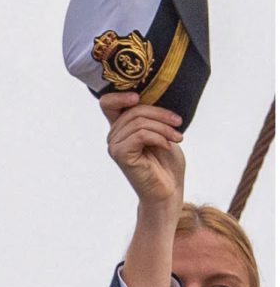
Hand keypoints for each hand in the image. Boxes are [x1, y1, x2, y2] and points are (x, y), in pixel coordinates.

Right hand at [101, 92, 184, 207]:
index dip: (119, 96)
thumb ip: (150, 117)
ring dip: (164, 128)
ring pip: (139, 122)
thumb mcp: (160, 132)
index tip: (137, 97)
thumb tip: (151, 98)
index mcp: (121, 128)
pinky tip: (168, 146)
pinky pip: (141, 135)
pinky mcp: (121, 155)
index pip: (108, 104)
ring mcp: (115, 147)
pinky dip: (159, 137)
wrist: (168, 190)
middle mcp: (114, 137)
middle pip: (134, 110)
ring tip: (177, 138)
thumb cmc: (166, 163)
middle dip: (161, 115)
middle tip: (179, 124)